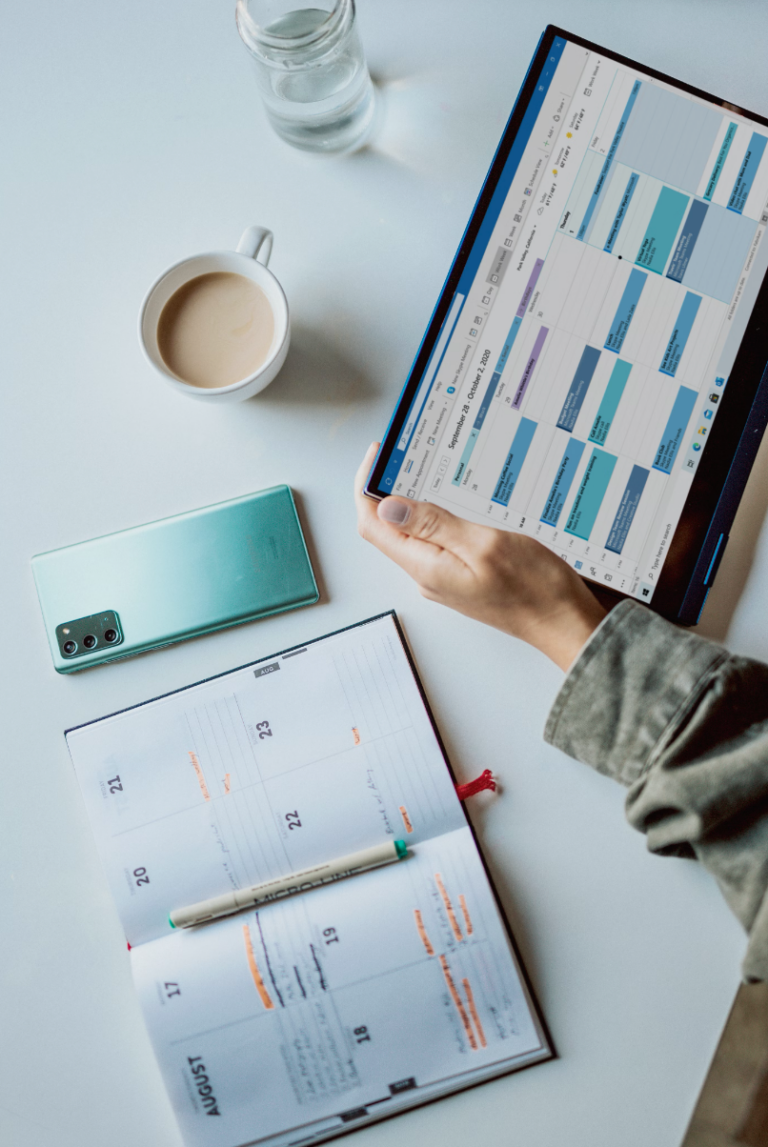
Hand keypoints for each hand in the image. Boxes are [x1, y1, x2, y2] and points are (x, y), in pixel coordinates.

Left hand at [355, 443, 605, 670]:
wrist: (564, 624)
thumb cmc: (534, 589)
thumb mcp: (484, 544)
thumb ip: (434, 525)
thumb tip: (388, 505)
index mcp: (426, 567)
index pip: (373, 525)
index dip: (366, 487)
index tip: (378, 454)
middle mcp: (428, 575)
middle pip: (389, 529)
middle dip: (389, 489)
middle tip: (406, 454)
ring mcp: (443, 578)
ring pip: (414, 534)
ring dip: (415, 502)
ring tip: (430, 469)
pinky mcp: (461, 577)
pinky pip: (437, 543)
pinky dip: (437, 517)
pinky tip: (455, 501)